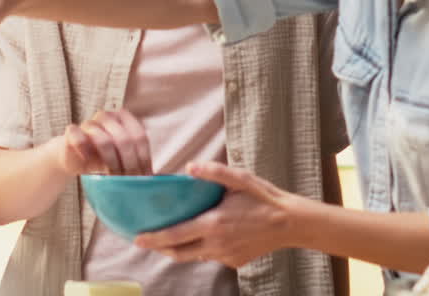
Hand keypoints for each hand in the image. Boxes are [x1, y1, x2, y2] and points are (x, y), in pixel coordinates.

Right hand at [55, 109, 152, 175]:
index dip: (143, 159)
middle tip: (127, 182)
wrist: (74, 157)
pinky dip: (84, 151)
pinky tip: (88, 163)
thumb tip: (158, 181)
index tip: (143, 179)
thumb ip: (138, 163)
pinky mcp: (72, 132)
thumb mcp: (123, 160)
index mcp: (125, 119)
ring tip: (111, 176)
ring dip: (109, 162)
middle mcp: (108, 117)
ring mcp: (89, 123)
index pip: (140, 137)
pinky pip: (78, 137)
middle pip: (123, 139)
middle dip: (127, 164)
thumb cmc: (104, 159)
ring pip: (102, 139)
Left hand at [133, 162, 295, 267]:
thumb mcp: (240, 179)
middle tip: (146, 240)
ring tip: (169, 237)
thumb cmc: (264, 197)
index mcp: (214, 224)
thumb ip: (213, 172)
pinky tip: (206, 234)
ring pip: (195, 256)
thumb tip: (189, 167)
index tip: (137, 239)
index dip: (153, 239)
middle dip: (160, 248)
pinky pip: (212, 256)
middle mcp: (216, 244)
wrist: (291, 223)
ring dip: (180, 248)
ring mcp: (226, 256)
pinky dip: (203, 248)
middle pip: (179, 253)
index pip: (175, 236)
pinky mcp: (235, 262)